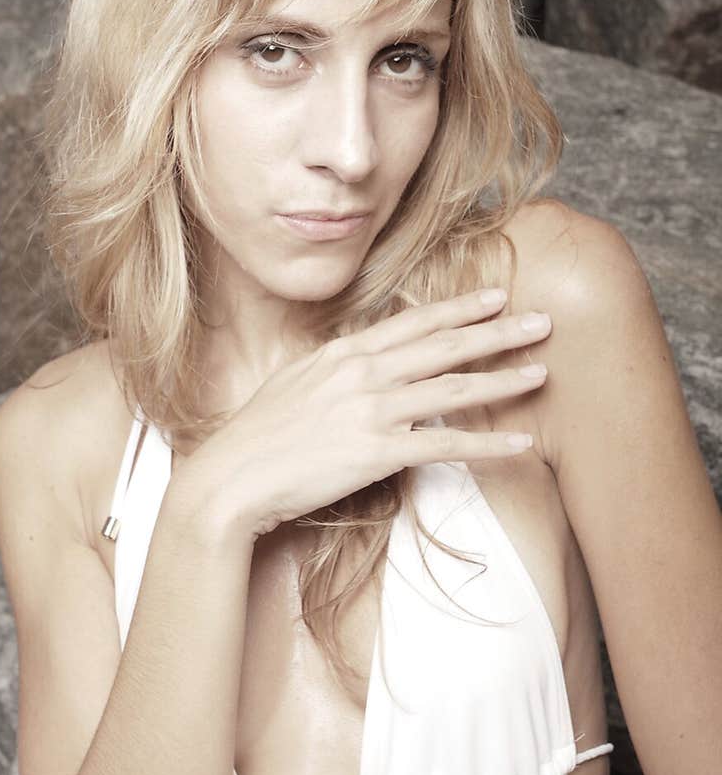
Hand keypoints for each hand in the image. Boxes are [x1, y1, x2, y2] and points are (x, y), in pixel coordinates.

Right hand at [176, 288, 550, 538]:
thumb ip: (334, 369)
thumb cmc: (257, 436)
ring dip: (503, 379)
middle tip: (543, 321)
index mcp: (343, 352)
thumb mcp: (295, 383)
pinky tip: (521, 444)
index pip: (414, 322)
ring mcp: (372, 410)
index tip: (495, 297)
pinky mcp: (377, 452)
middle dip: (498, 332)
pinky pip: (446, 444)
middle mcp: (363, 372)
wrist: (232, 477)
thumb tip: (361, 361)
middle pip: (445, 346)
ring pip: (453, 388)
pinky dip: (489, 444)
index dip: (460, 308)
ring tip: (542, 371)